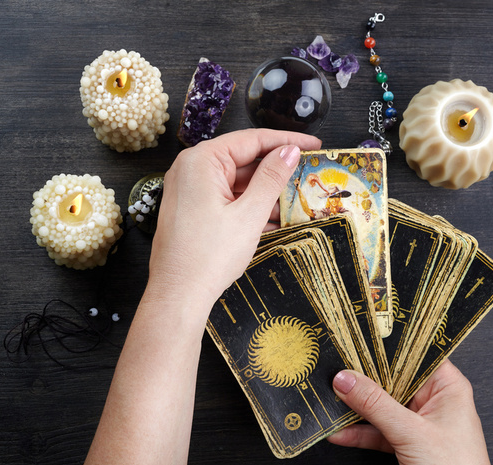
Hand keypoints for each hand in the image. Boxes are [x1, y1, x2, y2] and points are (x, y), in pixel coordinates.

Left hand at [147, 129, 320, 315]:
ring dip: (266, 192)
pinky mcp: (194, 210)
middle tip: (307, 173)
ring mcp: (191, 190)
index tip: (313, 144)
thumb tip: (290, 151)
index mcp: (201, 161)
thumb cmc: (208, 256)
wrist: (179, 295)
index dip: (287, 141)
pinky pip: (228, 199)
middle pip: (244, 160)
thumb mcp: (249, 214)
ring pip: (238, 182)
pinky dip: (250, 206)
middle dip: (276, 170)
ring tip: (297, 201)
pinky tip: (275, 219)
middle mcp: (192, 170)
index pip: (251, 140)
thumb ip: (272, 178)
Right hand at [328, 359, 489, 464]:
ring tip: (333, 401)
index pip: (414, 355)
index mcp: (448, 387)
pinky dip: (360, 432)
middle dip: (365, 380)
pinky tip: (340, 431)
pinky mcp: (408, 443)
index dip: (387, 348)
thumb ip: (376, 405)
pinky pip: (379, 430)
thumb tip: (348, 380)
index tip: (358, 343)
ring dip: (357, 408)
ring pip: (383, 406)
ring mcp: (420, 423)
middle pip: (393, 380)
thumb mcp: (411, 432)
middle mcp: (435, 401)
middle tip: (339, 372)